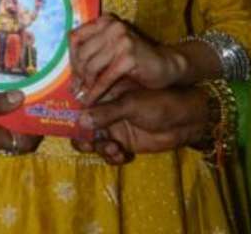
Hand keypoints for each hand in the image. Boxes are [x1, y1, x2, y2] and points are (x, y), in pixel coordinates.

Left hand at [69, 14, 184, 104]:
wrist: (166, 65)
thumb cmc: (135, 60)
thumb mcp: (110, 51)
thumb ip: (91, 55)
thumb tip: (70, 79)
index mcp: (105, 21)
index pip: (75, 38)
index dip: (71, 58)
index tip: (73, 75)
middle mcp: (112, 26)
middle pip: (82, 53)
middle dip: (78, 74)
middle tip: (78, 89)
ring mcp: (121, 40)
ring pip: (91, 65)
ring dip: (87, 84)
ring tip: (85, 95)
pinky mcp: (128, 56)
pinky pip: (105, 77)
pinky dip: (97, 90)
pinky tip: (92, 100)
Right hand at [71, 86, 210, 163]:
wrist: (188, 119)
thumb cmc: (160, 102)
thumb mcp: (131, 104)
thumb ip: (106, 112)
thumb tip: (80, 120)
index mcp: (102, 94)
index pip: (79, 104)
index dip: (69, 115)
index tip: (62, 125)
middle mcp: (103, 112)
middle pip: (81, 126)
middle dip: (81, 137)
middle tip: (86, 143)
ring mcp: (113, 128)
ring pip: (93, 142)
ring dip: (98, 148)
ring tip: (112, 148)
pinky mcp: (123, 144)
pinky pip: (108, 153)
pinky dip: (111, 156)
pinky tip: (121, 155)